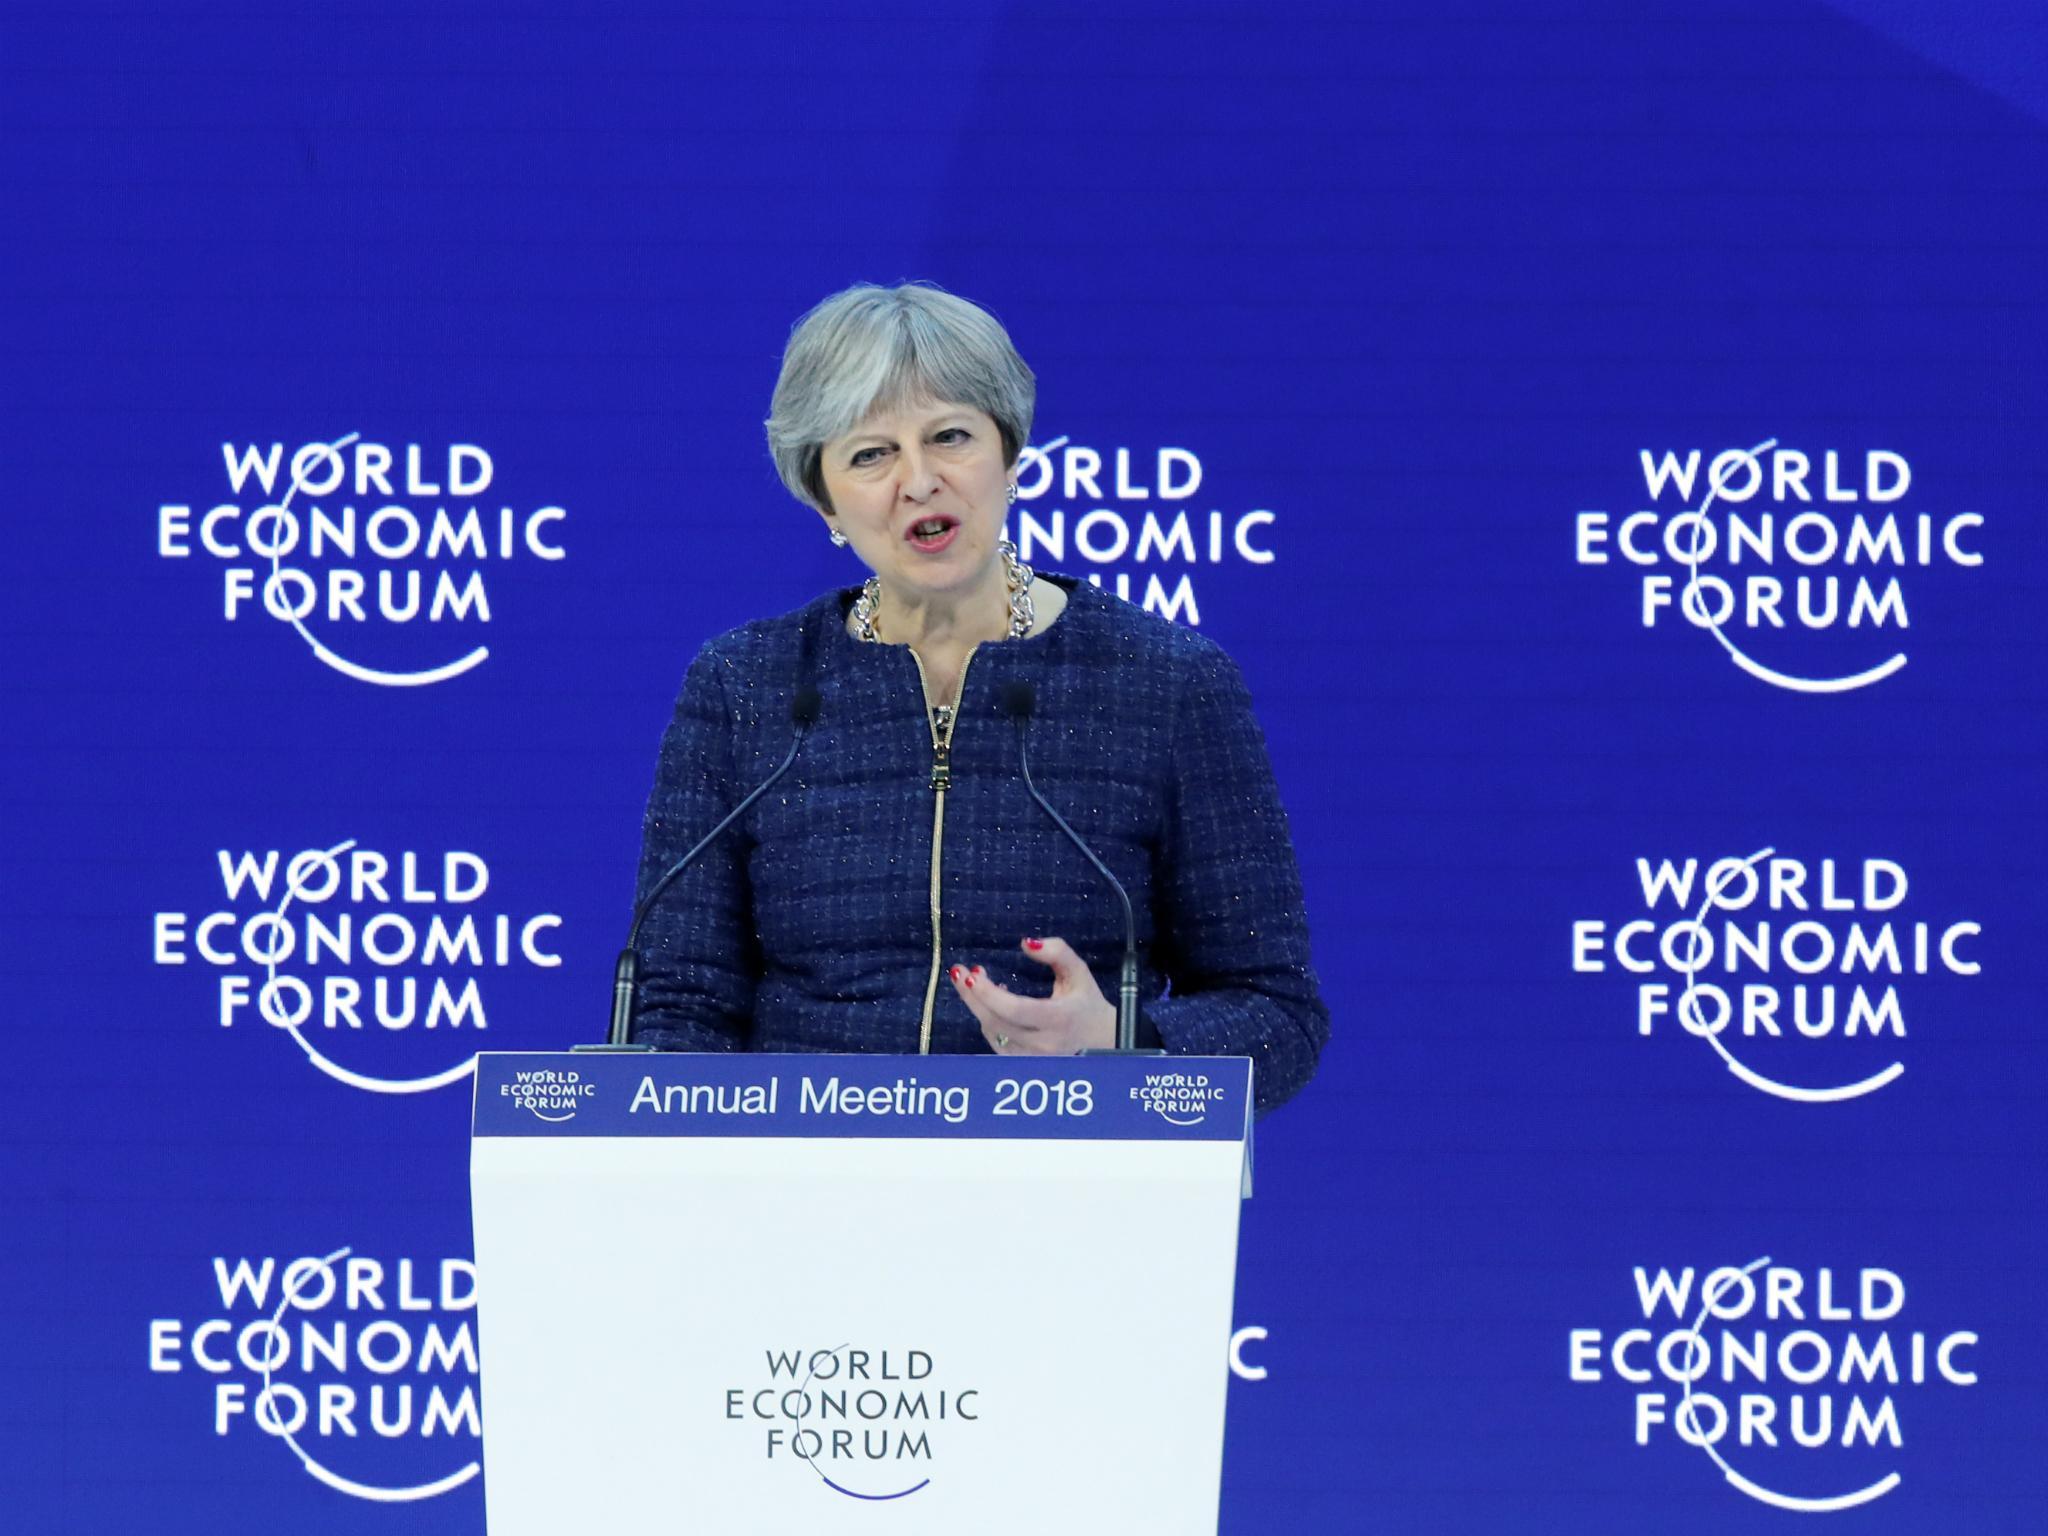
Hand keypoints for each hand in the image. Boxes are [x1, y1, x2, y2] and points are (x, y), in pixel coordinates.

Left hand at [950, 937, 1115, 1055]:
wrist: (1102, 1040)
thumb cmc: (1086, 1002)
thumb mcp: (1078, 972)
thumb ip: (1057, 951)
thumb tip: (1025, 942)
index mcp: (1059, 1019)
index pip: (1015, 1009)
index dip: (989, 994)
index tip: (972, 975)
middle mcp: (1044, 1044)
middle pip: (995, 1022)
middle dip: (972, 995)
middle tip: (959, 971)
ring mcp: (1033, 1058)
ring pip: (992, 1033)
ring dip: (977, 1006)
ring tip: (974, 981)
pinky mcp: (1024, 1064)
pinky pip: (995, 1043)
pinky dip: (987, 1020)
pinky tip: (989, 1002)